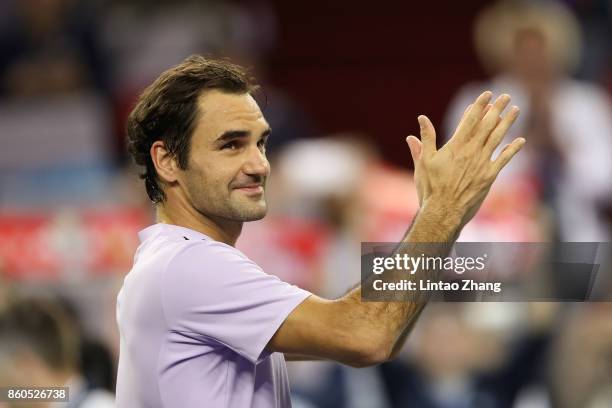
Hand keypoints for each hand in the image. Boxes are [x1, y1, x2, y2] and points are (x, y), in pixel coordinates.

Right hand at [406, 91, 523, 228]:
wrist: (444, 209)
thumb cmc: (431, 187)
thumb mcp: (424, 161)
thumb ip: (426, 139)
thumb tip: (421, 119)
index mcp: (456, 146)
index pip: (470, 120)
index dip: (479, 105)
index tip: (487, 94)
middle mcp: (472, 151)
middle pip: (487, 125)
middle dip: (497, 108)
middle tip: (506, 96)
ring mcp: (482, 163)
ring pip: (498, 138)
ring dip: (508, 123)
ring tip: (516, 110)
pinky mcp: (489, 176)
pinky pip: (504, 160)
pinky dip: (513, 149)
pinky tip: (521, 140)